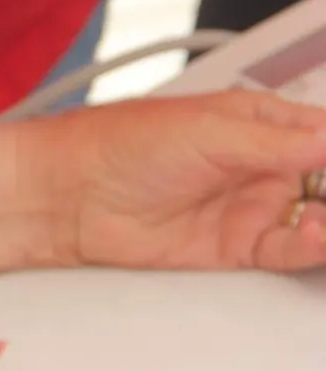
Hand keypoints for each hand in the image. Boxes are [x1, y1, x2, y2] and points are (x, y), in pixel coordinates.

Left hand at [32, 89, 325, 271]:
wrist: (69, 192)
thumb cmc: (121, 143)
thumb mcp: (209, 131)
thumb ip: (277, 142)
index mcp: (260, 120)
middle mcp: (262, 163)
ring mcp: (250, 205)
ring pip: (319, 218)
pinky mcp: (235, 246)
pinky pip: (289, 249)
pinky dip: (312, 247)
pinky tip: (317, 237)